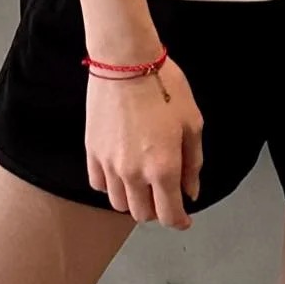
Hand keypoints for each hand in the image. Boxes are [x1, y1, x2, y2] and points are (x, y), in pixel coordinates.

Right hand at [84, 55, 203, 230]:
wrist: (126, 62)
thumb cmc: (165, 86)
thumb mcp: (193, 124)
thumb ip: (192, 163)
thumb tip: (190, 191)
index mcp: (163, 168)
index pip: (168, 214)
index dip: (179, 222)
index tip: (184, 219)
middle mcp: (134, 173)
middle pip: (142, 214)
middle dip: (157, 210)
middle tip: (166, 195)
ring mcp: (109, 164)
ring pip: (119, 203)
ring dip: (134, 201)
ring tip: (144, 184)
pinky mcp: (92, 151)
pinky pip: (99, 184)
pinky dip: (112, 186)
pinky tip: (122, 172)